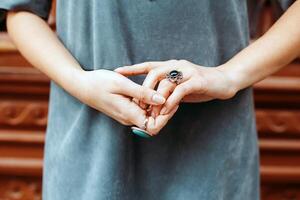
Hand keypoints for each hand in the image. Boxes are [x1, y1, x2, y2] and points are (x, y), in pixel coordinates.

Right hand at [76, 69, 177, 134]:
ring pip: (149, 115)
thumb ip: (142, 93)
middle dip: (165, 109)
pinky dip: (150, 101)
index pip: (154, 127)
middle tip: (171, 91)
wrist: (82, 85)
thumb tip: (162, 100)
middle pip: (154, 121)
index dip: (165, 117)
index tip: (172, 102)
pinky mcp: (126, 109)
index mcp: (129, 114)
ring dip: (158, 104)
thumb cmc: (99, 83)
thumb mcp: (121, 84)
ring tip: (165, 87)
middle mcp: (129, 118)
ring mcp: (128, 114)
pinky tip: (153, 89)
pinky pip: (142, 109)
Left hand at [115, 59, 236, 114]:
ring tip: (151, 113)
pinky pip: (180, 91)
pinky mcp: (198, 80)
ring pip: (166, 83)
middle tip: (139, 106)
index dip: (132, 68)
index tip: (117, 71)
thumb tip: (150, 101)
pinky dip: (171, 102)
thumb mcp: (180, 86)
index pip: (148, 65)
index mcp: (171, 65)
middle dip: (143, 90)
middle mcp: (177, 65)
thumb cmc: (200, 85)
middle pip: (154, 73)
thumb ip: (166, 90)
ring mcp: (188, 72)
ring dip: (156, 99)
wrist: (224, 81)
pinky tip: (166, 111)